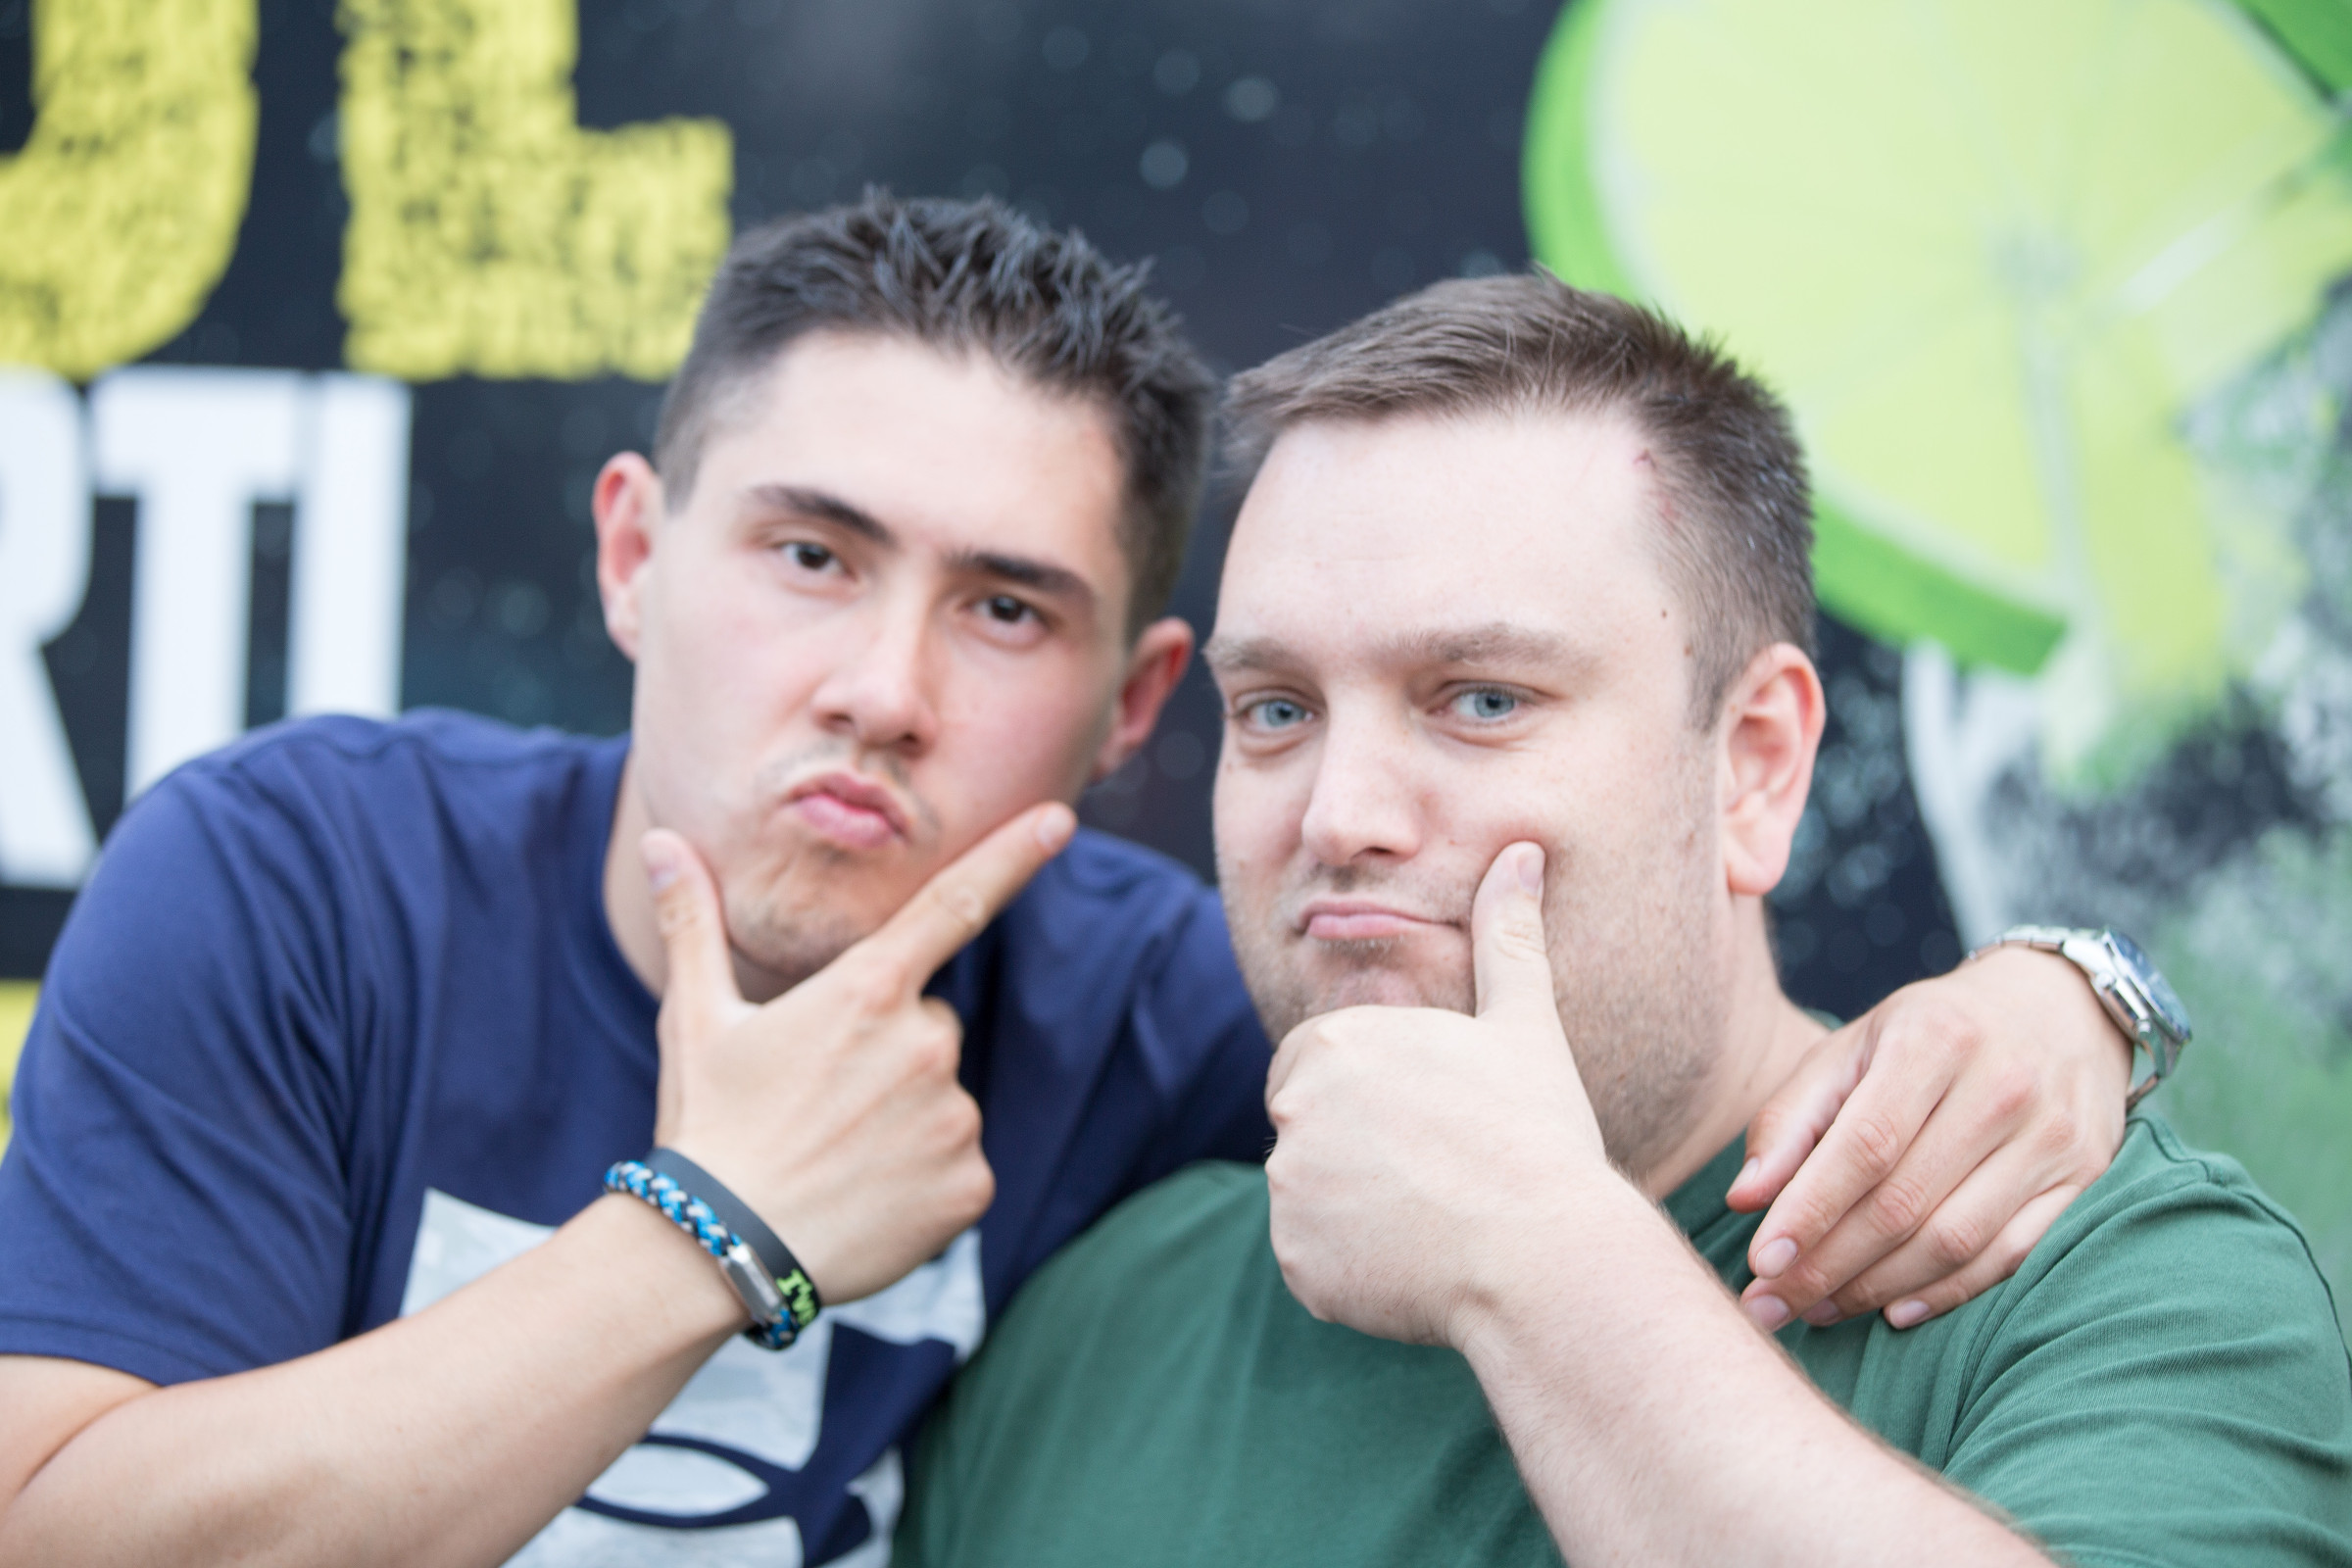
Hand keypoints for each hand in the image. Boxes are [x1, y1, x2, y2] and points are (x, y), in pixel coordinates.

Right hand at [641, 802, 1074, 1304]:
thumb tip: (659, 840)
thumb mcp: (695, 1018)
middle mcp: (926, 1042)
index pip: (956, 902)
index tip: (1061, 817)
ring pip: (943, 1095)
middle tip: (820, 1098)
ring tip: (835, 1154)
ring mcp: (954, 1116)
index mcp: (868, 989)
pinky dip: (922, 1179)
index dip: (1013, 855)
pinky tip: (865, 1197)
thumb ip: (692, 922)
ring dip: (904, 1116)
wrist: (717, 1251)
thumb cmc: (707, 1125)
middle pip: (929, 1023)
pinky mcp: (970, 1184)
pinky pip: (958, 1164)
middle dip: (887, 1049)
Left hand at [1264, 842, 1616, 1347]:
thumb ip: (1507, 937)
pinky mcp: (1297, 1261)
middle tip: (1436, 1171)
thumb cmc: (1538, 1132)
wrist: (1544, 1254)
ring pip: (1312, 1196)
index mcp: (1333, 1043)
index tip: (1427, 1120)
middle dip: (1357, 1147)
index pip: (1315, 1063)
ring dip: (1356, 1209)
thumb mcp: (1523, 1024)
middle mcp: (1292, 1110)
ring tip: (1435, 1219)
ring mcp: (1289, 1189)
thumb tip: (1522, 853)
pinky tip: (1416, 1265)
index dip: (1371, 1092)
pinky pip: (1314, 1260)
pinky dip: (1352, 1268)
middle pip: (1308, 1127)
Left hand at [1730, 946, 2129, 1330]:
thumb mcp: (1852, 1047)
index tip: (1759, 1264)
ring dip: (1876, 1288)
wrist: (2058, 1008)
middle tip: (1770, 1305)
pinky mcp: (2083, 1181)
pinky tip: (1892, 1310)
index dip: (1809, 1211)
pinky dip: (1947, 1294)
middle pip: (1903, 1203)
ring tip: (1817, 1310)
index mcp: (1934, 1041)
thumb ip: (1791, 1117)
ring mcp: (2051, 1138)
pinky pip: (2010, 1257)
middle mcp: (2001, 1088)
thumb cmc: (1929, 1034)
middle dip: (1826, 1266)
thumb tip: (1744, 1198)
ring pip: (1954, 1241)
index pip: (1864, 1146)